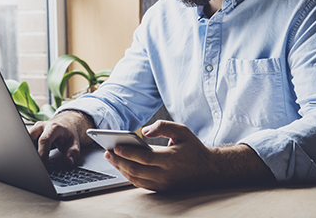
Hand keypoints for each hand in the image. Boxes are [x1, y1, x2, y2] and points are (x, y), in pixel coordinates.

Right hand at [28, 110, 93, 164]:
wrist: (65, 124)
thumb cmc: (68, 134)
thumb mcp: (75, 143)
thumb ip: (73, 152)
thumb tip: (69, 161)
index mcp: (53, 127)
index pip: (44, 139)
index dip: (42, 153)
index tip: (43, 164)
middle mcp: (42, 126)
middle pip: (30, 136)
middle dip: (30, 151)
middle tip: (34, 163)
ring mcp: (34, 128)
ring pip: (25, 138)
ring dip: (28, 150)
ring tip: (33, 160)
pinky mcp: (30, 132)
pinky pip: (25, 140)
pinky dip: (27, 149)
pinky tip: (31, 156)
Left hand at [104, 120, 273, 191]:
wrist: (208, 170)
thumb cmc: (193, 148)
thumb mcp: (182, 130)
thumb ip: (163, 126)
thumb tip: (144, 131)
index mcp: (171, 160)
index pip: (144, 158)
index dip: (128, 153)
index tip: (115, 146)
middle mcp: (166, 175)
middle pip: (136, 171)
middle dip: (118, 161)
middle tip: (107, 153)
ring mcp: (163, 185)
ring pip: (136, 180)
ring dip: (121, 169)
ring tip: (111, 158)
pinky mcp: (162, 190)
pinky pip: (141, 184)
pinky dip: (129, 175)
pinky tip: (122, 165)